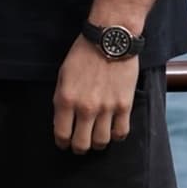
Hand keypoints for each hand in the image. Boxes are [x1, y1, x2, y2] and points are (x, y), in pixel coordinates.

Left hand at [53, 35, 139, 152]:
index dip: (62, 142)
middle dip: (78, 147)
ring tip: (95, 137)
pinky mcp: (124, 106)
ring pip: (101, 142)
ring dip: (97, 143)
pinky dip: (116, 136)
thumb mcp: (63, 73)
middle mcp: (86, 107)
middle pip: (82, 144)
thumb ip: (62, 97)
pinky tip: (112, 129)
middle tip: (79, 144)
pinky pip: (121, 133)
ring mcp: (107, 108)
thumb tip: (62, 118)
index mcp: (66, 98)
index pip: (62, 133)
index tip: (63, 143)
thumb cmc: (83, 53)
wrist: (109, 39)